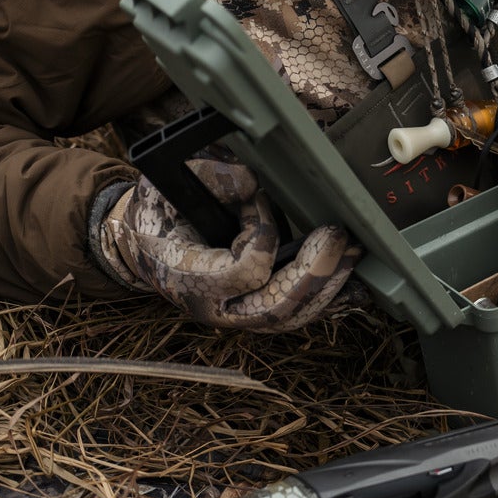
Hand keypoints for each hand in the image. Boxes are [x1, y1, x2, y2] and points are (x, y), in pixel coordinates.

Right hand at [97, 159, 356, 331]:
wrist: (144, 249)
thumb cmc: (159, 215)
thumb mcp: (167, 186)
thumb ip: (211, 179)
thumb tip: (252, 183)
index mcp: (185, 276)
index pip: (242, 273)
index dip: (260, 238)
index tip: (257, 202)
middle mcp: (212, 308)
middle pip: (273, 308)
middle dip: (313, 274)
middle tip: (339, 239)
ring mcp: (235, 316)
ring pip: (288, 318)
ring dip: (327, 288)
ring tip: (353, 255)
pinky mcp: (253, 313)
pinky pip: (294, 316)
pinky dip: (326, 301)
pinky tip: (353, 285)